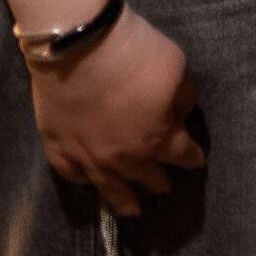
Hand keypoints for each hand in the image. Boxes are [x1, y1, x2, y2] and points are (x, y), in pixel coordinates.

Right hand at [29, 7, 205, 218]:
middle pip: (148, 176)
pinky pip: (72, 174)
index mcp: (158, 138)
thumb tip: (179, 114)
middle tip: (164, 187)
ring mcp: (88, 156)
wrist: (78, 43)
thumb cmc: (134, 52)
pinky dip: (83, 181)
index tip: (197, 161)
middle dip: (159, 181)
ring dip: (125, 201)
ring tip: (133, 211)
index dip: (192, 158)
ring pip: (110, 188)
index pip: (183, 156)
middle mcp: (125, 157)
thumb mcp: (177, 67)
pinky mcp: (58, 146)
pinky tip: (89, 183)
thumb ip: (183, 98)